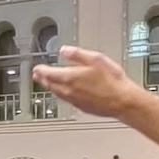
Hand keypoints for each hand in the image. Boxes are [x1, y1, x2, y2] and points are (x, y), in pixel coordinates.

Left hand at [31, 46, 149, 120]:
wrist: (122, 101)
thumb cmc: (112, 81)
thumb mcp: (95, 59)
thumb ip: (77, 54)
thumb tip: (65, 51)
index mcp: (69, 78)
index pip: (49, 73)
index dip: (41, 70)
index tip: (36, 68)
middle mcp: (69, 91)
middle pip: (51, 85)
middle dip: (43, 79)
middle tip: (37, 77)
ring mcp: (75, 101)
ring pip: (58, 93)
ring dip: (51, 87)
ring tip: (48, 84)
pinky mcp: (83, 108)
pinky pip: (68, 100)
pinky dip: (63, 95)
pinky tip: (66, 93)